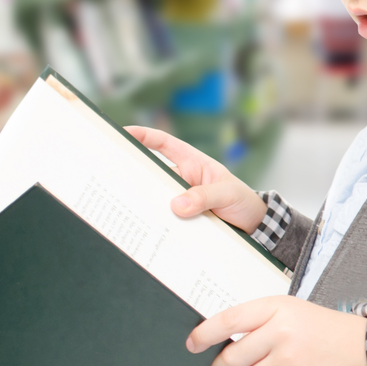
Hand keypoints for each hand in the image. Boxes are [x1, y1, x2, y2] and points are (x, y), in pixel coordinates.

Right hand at [125, 124, 266, 233]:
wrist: (253, 226)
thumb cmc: (242, 200)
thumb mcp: (227, 194)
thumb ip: (204, 197)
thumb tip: (177, 206)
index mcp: (193, 163)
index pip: (164, 144)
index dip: (144, 136)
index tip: (124, 132)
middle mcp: (182, 180)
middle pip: (153, 174)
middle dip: (134, 175)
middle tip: (113, 180)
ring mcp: (180, 200)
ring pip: (157, 200)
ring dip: (146, 205)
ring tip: (129, 212)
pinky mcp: (181, 220)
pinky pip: (165, 220)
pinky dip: (157, 225)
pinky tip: (148, 233)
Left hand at [185, 295, 366, 365]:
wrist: (364, 351)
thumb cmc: (327, 331)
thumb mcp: (293, 312)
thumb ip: (262, 324)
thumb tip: (227, 343)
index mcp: (276, 308)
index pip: (229, 319)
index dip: (205, 333)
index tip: (192, 344)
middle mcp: (279, 332)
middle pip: (232, 356)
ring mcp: (286, 360)